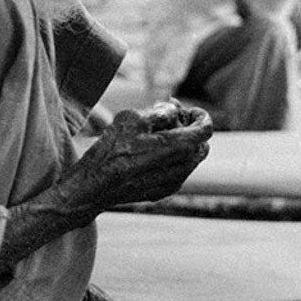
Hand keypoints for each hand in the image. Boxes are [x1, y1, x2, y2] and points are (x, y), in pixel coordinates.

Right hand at [73, 101, 211, 206]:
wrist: (94, 186)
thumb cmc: (110, 150)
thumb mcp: (133, 118)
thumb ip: (161, 111)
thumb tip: (175, 109)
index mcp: (178, 147)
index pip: (206, 128)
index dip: (199, 114)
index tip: (186, 109)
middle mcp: (182, 167)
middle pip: (201, 144)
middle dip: (190, 128)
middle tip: (170, 119)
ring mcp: (174, 182)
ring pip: (191, 158)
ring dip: (181, 144)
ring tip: (156, 135)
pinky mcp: (164, 191)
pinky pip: (179, 171)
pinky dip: (172, 158)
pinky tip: (150, 152)